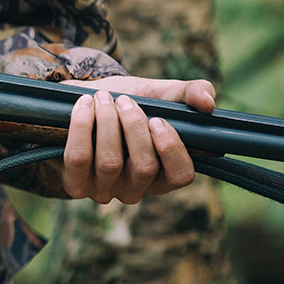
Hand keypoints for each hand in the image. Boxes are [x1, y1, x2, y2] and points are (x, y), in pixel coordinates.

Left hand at [56, 76, 215, 203]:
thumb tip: (208, 103)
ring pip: (110, 162)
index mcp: (162, 174)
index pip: (180, 176)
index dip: (171, 148)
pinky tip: (84, 105)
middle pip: (144, 167)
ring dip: (107, 122)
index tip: (158, 119)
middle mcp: (135, 189)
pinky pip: (79, 158)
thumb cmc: (126, 101)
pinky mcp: (75, 185)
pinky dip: (82, 126)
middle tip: (124, 101)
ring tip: (102, 98)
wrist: (83, 102)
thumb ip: (190, 92)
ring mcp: (104, 191)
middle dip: (134, 127)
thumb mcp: (160, 93)